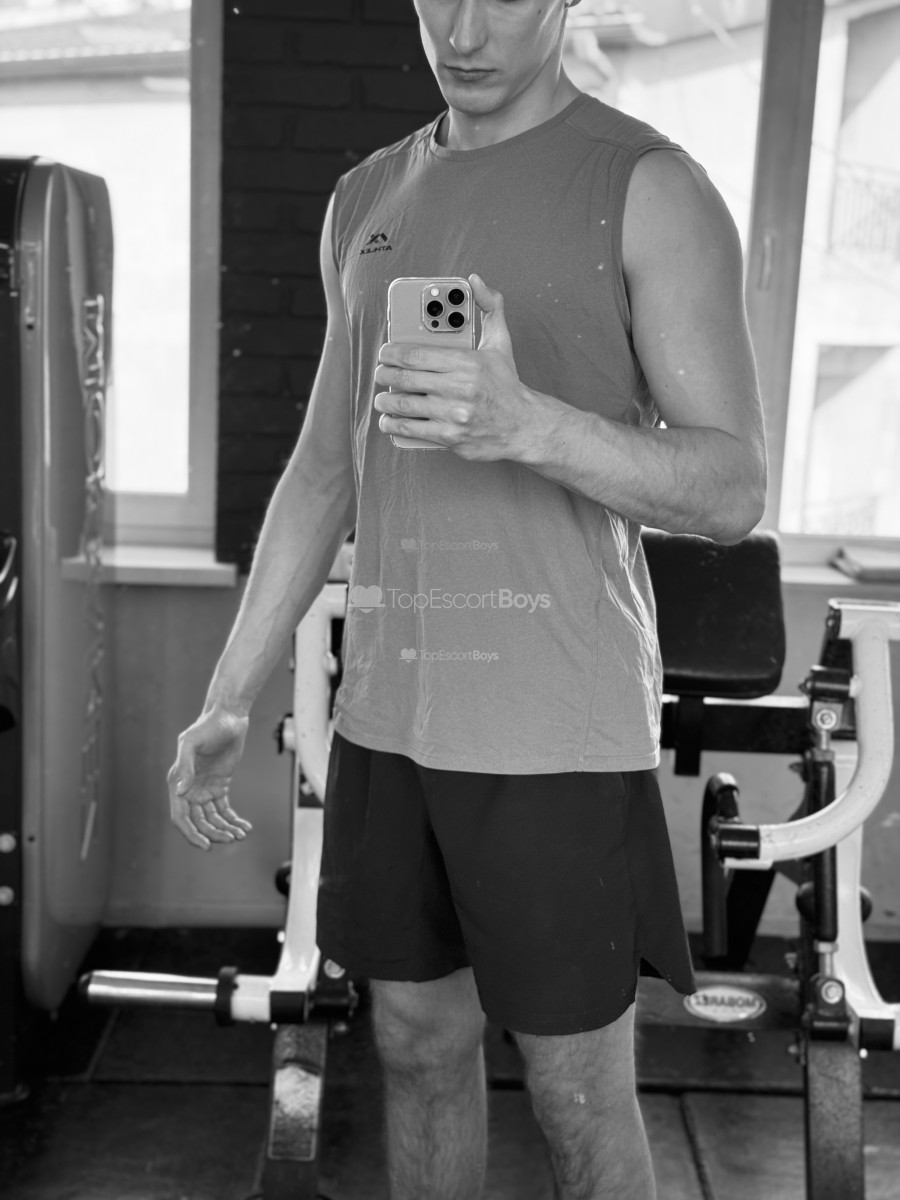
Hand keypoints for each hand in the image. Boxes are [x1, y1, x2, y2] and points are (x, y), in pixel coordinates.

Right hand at [168, 708, 252, 850]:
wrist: (228, 717)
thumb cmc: (208, 727)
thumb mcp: (192, 742)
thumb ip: (185, 766)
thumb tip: (180, 792)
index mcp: (177, 782)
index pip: (180, 817)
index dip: (191, 834)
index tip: (206, 845)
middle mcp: (188, 789)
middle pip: (198, 822)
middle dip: (213, 834)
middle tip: (231, 839)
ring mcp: (204, 789)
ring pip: (212, 819)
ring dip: (225, 829)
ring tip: (240, 834)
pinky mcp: (220, 786)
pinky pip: (224, 809)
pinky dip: (233, 819)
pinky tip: (245, 827)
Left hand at [373, 273, 550, 460]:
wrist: (524, 426)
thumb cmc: (507, 385)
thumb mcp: (500, 343)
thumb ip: (489, 308)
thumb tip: (475, 281)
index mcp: (467, 362)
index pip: (416, 354)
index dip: (391, 353)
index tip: (384, 353)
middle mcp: (460, 388)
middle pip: (405, 379)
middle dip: (384, 375)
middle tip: (380, 374)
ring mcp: (454, 414)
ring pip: (404, 405)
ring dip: (385, 401)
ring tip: (382, 398)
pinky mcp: (451, 437)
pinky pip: (412, 429)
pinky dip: (393, 424)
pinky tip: (388, 420)